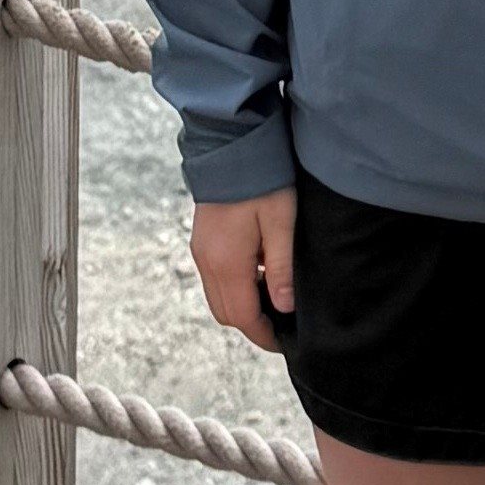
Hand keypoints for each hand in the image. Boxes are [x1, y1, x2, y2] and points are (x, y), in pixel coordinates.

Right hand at [191, 189, 298, 348]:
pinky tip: (257, 273)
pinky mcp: (201, 241)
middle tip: (280, 323)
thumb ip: (281, 269)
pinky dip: (233, 287)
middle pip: (225, 313)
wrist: (230, 144)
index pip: (243, 317)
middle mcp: (207, 262)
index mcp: (227, 262)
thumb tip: (285, 307)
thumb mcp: (281, 223)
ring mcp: (200, 251)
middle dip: (251, 324)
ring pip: (217, 298)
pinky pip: (214, 279)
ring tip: (272, 297)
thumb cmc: (262, 180)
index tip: (284, 341)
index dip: (263, 335)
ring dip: (241, 305)